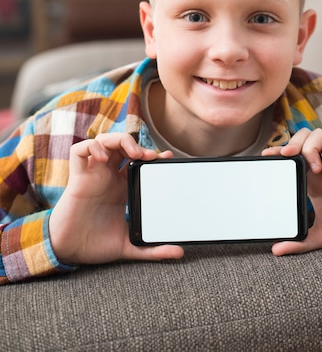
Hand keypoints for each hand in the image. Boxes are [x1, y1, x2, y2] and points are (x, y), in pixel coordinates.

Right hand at [49, 133, 183, 264]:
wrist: (70, 252)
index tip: (166, 158)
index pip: (138, 161)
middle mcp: (107, 177)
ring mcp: (92, 175)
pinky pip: (79, 150)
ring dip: (119, 140)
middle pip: (121, 146)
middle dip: (136, 143)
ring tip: (132, 153)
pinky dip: (92, 147)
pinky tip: (104, 158)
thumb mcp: (130, 244)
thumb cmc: (95, 244)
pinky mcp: (77, 177)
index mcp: (121, 187)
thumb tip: (179, 253)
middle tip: (149, 156)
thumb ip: (153, 249)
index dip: (151, 155)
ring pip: (103, 141)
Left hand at [262, 128, 321, 254]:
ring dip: (311, 147)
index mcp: (310, 179)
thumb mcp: (320, 235)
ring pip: (318, 135)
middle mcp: (321, 166)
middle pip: (302, 138)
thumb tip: (276, 250)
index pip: (291, 156)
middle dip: (293, 142)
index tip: (267, 156)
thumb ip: (299, 242)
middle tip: (287, 156)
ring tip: (313, 168)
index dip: (279, 152)